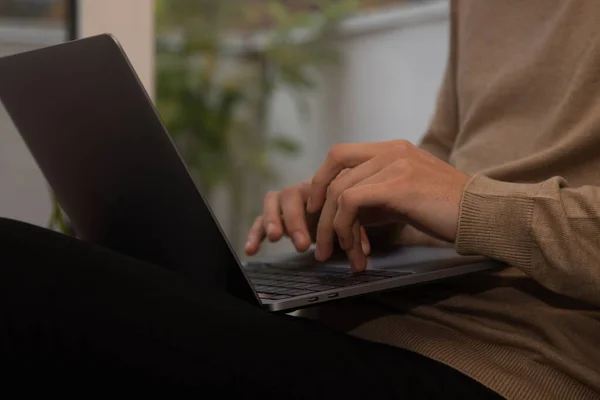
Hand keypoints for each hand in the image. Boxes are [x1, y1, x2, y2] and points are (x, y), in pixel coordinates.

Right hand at [245, 179, 371, 255]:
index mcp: (321, 186)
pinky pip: (259, 221)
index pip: (316, 189)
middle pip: (291, 194)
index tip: (327, 226)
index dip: (319, 208)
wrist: (335, 208)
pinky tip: (251, 250)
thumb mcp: (354, 219)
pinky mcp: (272, 217)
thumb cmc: (346, 210)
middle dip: (295, 220)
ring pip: (272, 201)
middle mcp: (300, 191)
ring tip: (274, 237)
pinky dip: (254, 234)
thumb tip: (363, 253)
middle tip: (303, 245)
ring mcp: (284, 202)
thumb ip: (357, 232)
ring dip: (273, 219)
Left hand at [307, 140, 469, 271]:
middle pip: (334, 172)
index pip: (340, 154)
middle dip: (319, 210)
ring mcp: (395, 164)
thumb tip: (344, 215)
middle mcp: (391, 151)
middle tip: (319, 242)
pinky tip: (356, 250)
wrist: (484, 216)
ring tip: (340, 256)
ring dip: (332, 229)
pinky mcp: (398, 185)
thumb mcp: (405, 197)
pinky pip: (351, 202)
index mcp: (392, 149)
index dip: (321, 180)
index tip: (316, 210)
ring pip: (339, 191)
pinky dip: (345, 228)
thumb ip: (376, 198)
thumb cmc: (447, 211)